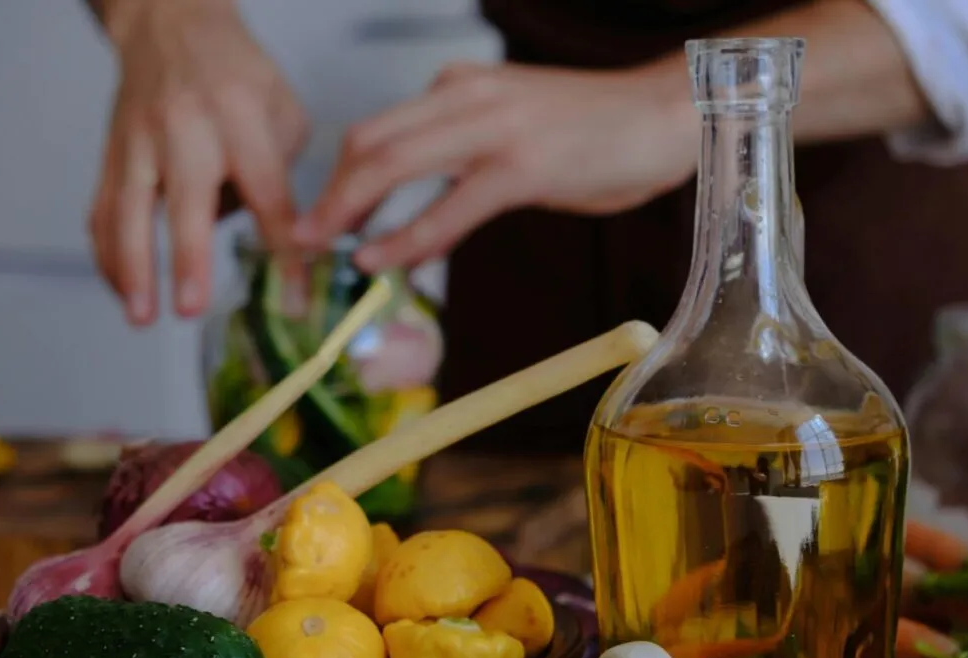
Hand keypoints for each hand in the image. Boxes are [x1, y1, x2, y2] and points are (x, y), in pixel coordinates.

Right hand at [90, 0, 309, 324]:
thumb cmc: (236, 75)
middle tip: (189, 308)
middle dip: (186, 259)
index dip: (283, 251)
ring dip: (132, 268)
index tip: (293, 299)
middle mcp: (186, 129)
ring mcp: (140, 142)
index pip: (269, 196)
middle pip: (186, 201)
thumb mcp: (284, 114)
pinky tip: (123, 289)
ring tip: (141, 315)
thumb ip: (282, 177)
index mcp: (240, 119)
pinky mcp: (112, 154)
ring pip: (128, 210)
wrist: (169, 24)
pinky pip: (103, 209)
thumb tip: (275, 242)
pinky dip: (108, 254)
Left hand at [300, 61, 697, 272]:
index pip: (378, 130)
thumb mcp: (515, 133)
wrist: (664, 116)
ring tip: (324, 251)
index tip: (324, 216)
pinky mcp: (520, 166)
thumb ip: (465, 159)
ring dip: (349, 213)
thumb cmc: (596, 132)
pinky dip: (405, 238)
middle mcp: (465, 97)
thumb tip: (425, 213)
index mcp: (460, 88)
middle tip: (303, 238)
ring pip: (393, 166)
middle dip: (328, 195)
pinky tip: (381, 261)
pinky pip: (447, 208)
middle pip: (368, 143)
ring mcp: (492, 128)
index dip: (340, 177)